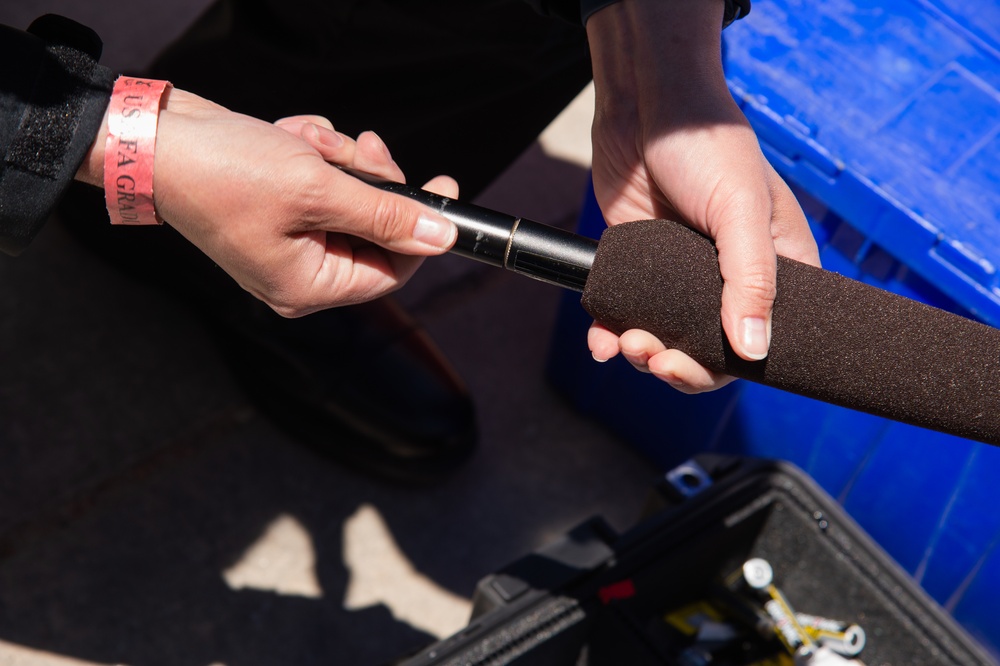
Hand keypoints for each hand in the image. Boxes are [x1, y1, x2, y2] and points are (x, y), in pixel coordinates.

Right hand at [78, 90, 457, 315]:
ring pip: (350, 195)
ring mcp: (288, 239)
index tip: (443, 185)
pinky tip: (288, 138)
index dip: (421, 228)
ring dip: (338, 159)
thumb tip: (442, 236)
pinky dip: (313, 151)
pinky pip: (322, 179)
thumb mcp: (319, 190)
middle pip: (373, 229)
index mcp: (307, 287)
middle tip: (364, 149)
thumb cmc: (224, 172)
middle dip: (368, 179)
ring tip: (306, 142)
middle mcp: (299, 271)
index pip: (392, 270)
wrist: (154, 137)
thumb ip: (387, 215)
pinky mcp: (280, 206)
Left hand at [585, 0, 819, 393]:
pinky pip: (627, 315)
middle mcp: (729, 278)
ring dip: (644, 352)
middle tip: (653, 358)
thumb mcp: (739, 209)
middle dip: (679, 364)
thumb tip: (754, 350)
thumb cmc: (708, 146)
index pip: (763, 338)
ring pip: (665, 338)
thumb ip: (750, 279)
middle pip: (710, 350)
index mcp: (775, 268)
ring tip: (626, 342)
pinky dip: (612, 335)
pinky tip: (602, 342)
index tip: (694, 369)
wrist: (645, 106)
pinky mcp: (640, 267)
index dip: (732, 365)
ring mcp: (681, 276)